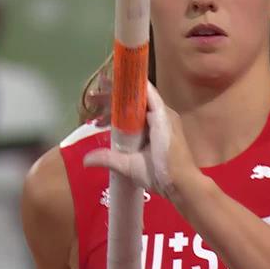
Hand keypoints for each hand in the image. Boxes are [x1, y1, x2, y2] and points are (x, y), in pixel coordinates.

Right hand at [82, 82, 199, 200]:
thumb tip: (85, 159)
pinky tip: (109, 129)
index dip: (122, 84)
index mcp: (161, 116)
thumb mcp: (134, 166)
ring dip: (117, 112)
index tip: (105, 82)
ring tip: (95, 120)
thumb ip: (110, 159)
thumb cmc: (164, 171)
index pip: (142, 90)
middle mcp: (163, 115)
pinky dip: (125, 121)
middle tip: (92, 99)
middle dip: (113, 99)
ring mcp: (163, 123)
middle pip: (135, 99)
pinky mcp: (160, 133)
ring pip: (136, 111)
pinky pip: (141, 120)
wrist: (185, 187)